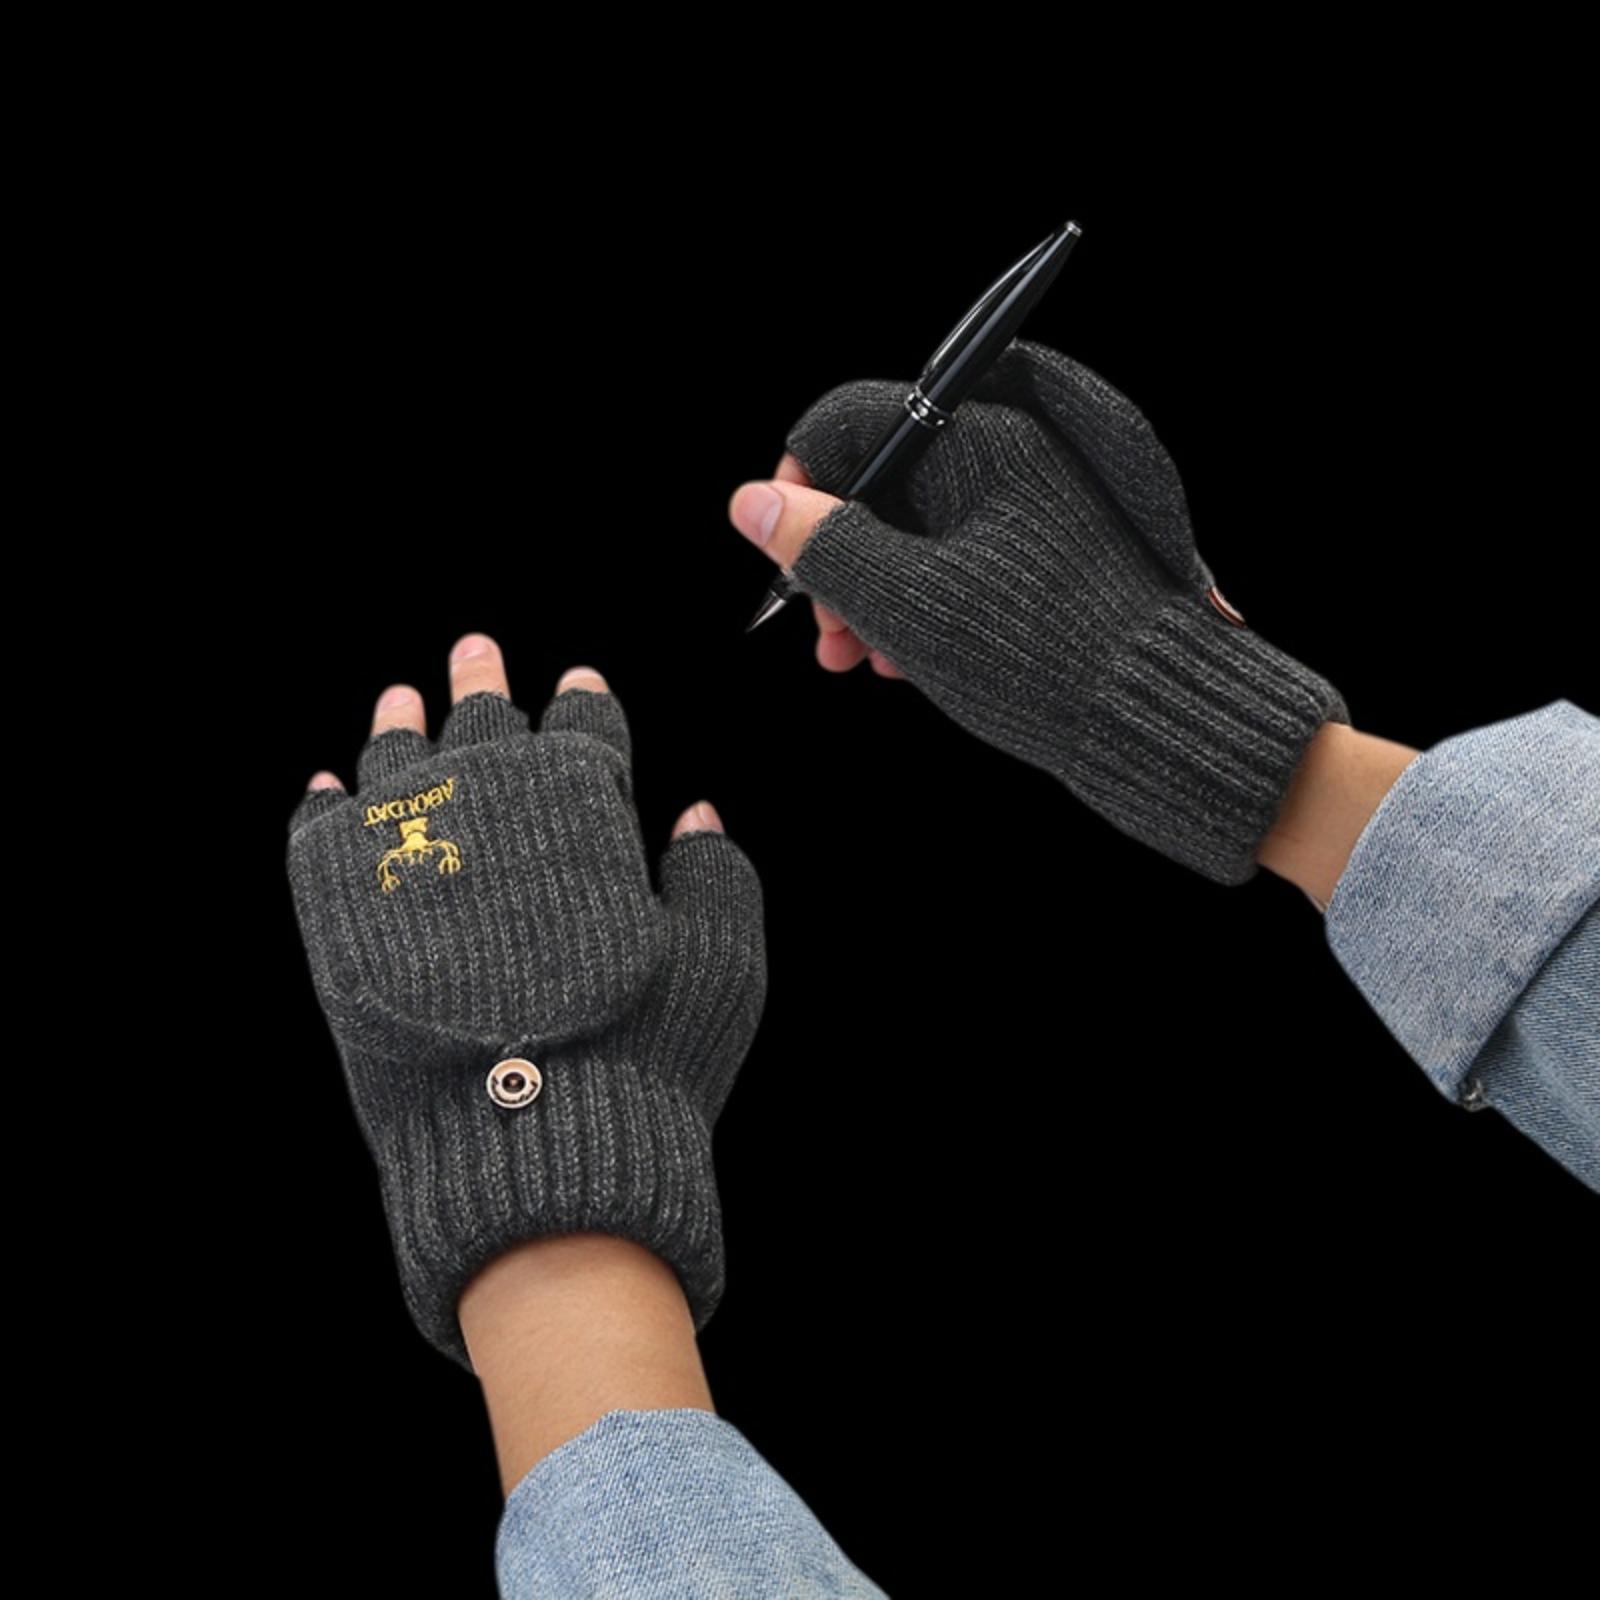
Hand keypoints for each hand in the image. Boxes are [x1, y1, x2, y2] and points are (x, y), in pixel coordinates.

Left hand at [286, 633, 765, 1373]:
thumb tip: (696, 818)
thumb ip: (716, 878)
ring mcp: (409, 860)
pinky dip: (324, 806)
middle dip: (484, 683)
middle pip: (484, 727)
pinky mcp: (343, 917)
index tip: (578, 681)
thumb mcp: (722, 966)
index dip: (584, 703)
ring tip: (402, 699)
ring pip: (398, 765)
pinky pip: (322, 837)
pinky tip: (327, 786)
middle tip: (477, 649)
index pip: (584, 732)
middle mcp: (490, 816)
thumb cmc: (644, 1057)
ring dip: (401, 726)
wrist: (532, 1146)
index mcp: (583, 816)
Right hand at [728, 337, 1349, 885]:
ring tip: (864, 659)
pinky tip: (908, 660)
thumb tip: (752, 500)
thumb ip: (822, 545)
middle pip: (882, 486)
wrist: (1153, 719)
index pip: (854, 423)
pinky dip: (921, 606)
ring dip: (873, 594)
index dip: (801, 485)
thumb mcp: (903, 602)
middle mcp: (1009, 459)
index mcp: (978, 443)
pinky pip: (957, 563)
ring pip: (916, 533)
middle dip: (838, 561)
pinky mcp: (1043, 558)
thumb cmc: (1037, 656)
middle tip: (827, 633)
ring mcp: (1030, 509)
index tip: (783, 550)